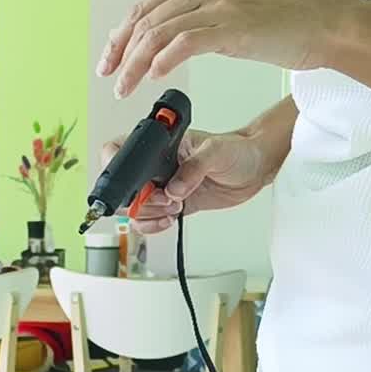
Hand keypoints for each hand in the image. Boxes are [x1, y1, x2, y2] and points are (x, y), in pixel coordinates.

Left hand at [96, 0, 336, 98]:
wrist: (320, 25)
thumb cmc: (276, 24)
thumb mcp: (223, 11)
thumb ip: (186, 18)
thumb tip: (147, 40)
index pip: (145, 6)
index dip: (119, 36)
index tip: (108, 60)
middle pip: (146, 20)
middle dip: (121, 53)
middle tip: (109, 77)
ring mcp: (219, 2)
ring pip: (159, 34)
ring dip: (135, 65)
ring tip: (125, 88)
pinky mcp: (232, 25)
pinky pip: (184, 43)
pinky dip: (162, 62)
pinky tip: (154, 77)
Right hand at [101, 128, 271, 233]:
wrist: (255, 168)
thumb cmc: (237, 150)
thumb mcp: (215, 151)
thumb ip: (193, 168)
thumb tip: (173, 189)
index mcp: (158, 146)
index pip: (119, 150)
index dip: (115, 167)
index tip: (131, 183)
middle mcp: (155, 167)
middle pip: (123, 188)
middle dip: (139, 200)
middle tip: (166, 199)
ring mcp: (161, 187)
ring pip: (134, 209)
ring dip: (150, 214)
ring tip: (174, 207)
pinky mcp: (172, 205)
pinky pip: (149, 220)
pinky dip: (154, 225)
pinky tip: (170, 219)